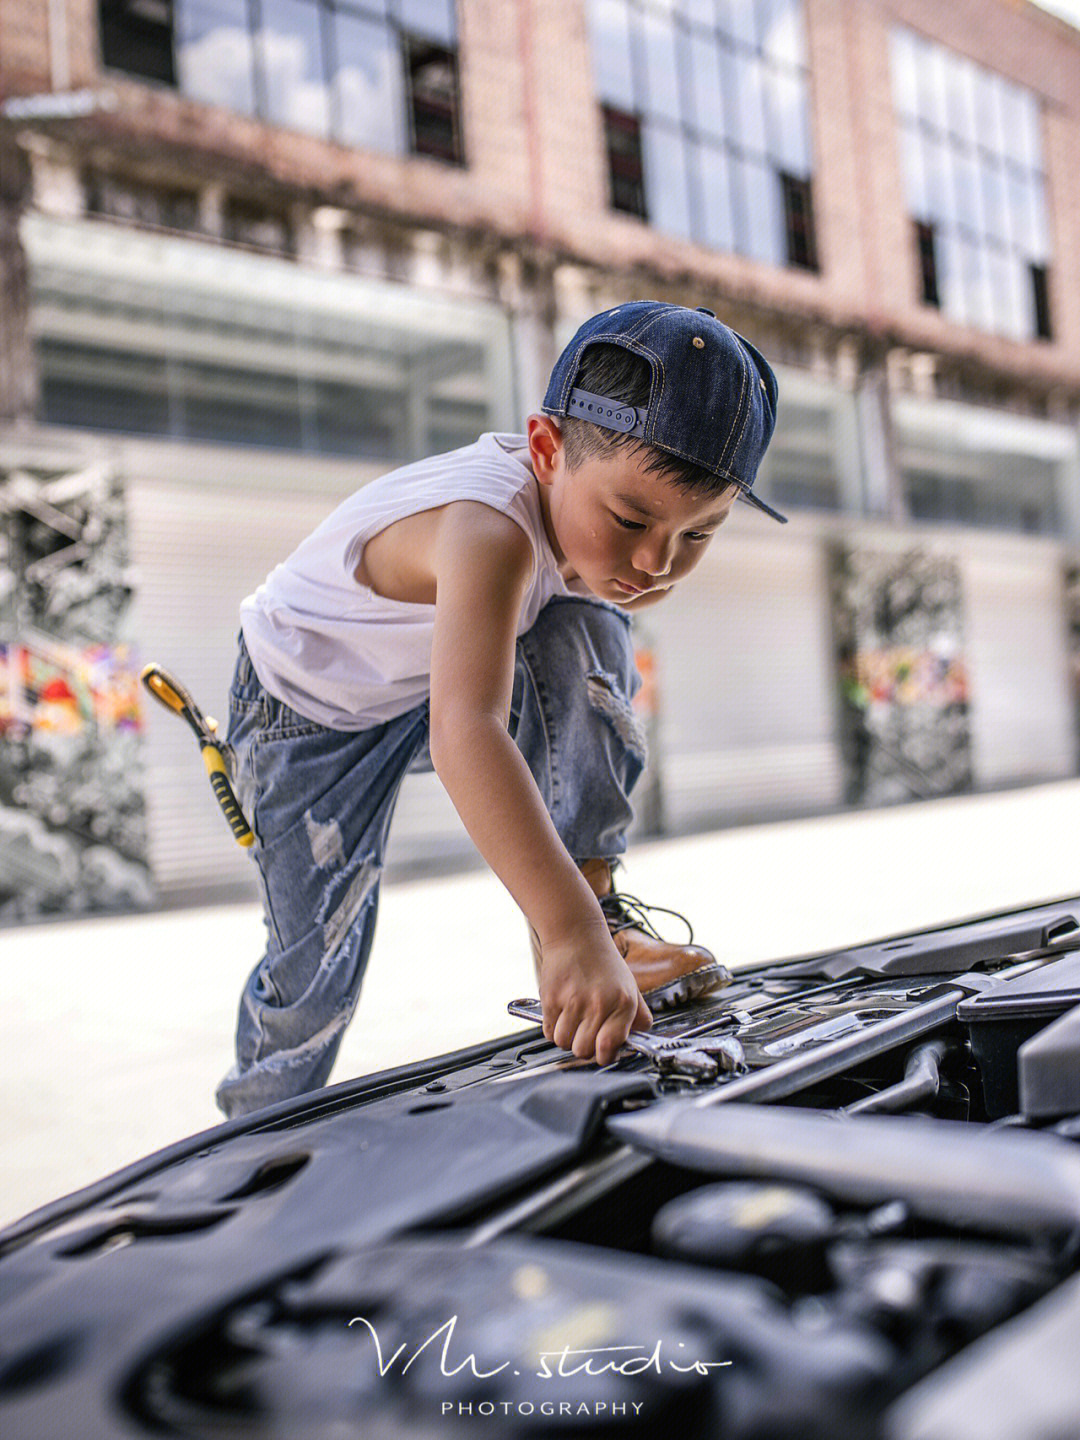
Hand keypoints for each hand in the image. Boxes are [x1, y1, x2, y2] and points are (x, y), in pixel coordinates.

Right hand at [537, 917, 652, 1066]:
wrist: (576, 935)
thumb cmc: (603, 962)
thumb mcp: (630, 987)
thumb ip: (638, 1017)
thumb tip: (637, 1043)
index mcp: (623, 1004)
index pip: (609, 1048)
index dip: (604, 1055)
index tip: (602, 1052)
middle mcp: (599, 1004)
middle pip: (583, 1051)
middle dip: (583, 1046)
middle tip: (585, 1033)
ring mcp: (573, 1001)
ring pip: (564, 1043)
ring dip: (567, 1037)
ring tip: (573, 1020)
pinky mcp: (551, 997)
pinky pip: (548, 1031)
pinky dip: (553, 1027)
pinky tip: (561, 1012)